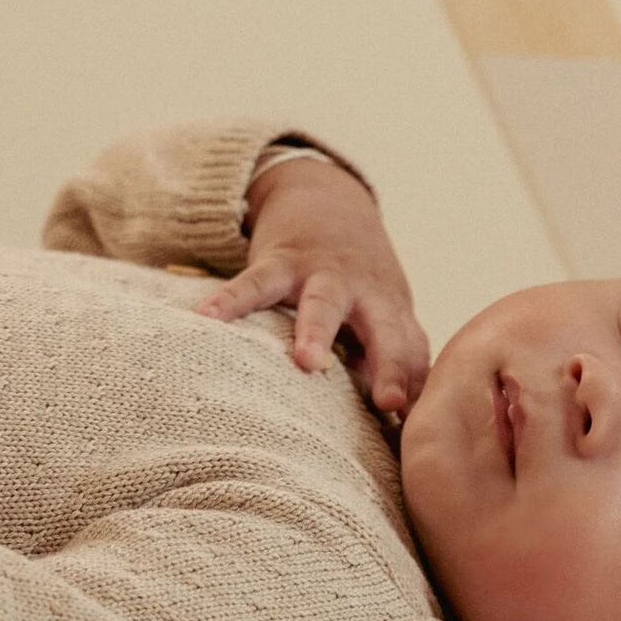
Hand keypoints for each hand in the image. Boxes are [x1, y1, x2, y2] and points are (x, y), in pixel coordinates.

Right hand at [195, 154, 430, 420]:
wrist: (326, 196)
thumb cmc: (359, 278)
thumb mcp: (386, 310)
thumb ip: (399, 359)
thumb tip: (407, 424)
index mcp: (390, 311)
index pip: (411, 351)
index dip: (415, 386)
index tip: (414, 423)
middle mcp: (362, 293)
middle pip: (382, 329)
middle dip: (389, 362)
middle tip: (388, 401)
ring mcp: (321, 273)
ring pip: (322, 303)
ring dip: (317, 332)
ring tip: (306, 361)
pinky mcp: (280, 259)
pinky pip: (254, 282)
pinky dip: (230, 301)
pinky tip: (205, 318)